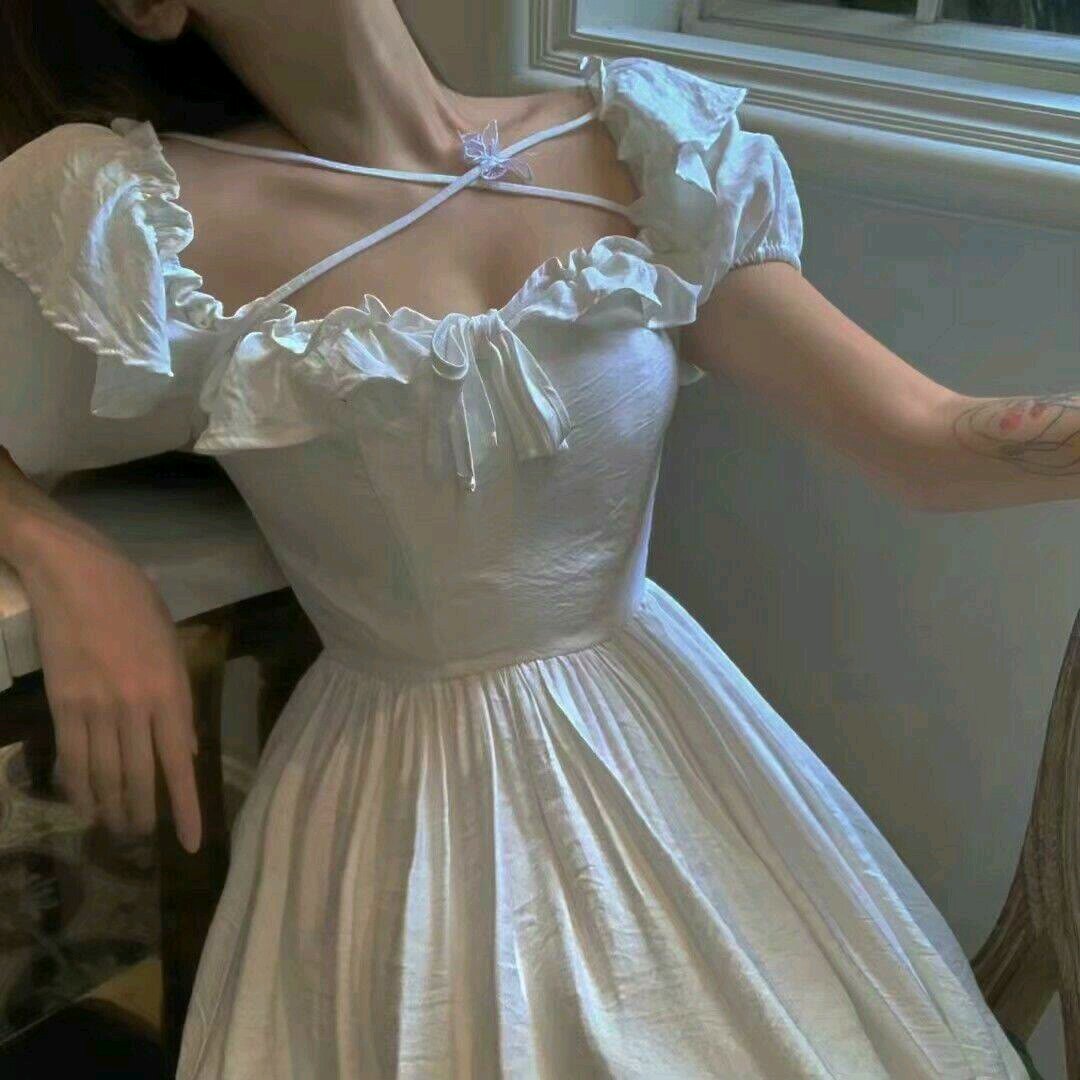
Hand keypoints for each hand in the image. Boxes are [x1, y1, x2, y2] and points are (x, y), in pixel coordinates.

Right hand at [13, 507, 201, 852]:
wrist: (75, 574)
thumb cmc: (133, 601)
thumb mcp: (171, 644)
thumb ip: (179, 699)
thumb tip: (185, 748)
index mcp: (170, 690)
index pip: (180, 764)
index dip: (186, 808)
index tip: (192, 843)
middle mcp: (135, 707)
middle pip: (140, 777)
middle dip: (143, 815)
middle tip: (143, 836)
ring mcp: (95, 708)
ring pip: (104, 776)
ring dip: (110, 809)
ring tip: (115, 829)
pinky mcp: (62, 704)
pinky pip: (71, 759)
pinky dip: (78, 788)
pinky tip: (83, 805)